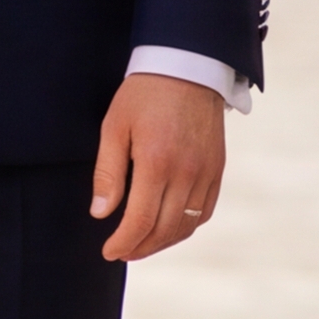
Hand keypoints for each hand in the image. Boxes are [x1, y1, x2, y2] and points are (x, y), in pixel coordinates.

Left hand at [89, 72, 224, 263]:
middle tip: (121, 252)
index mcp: (157, 162)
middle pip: (165, 230)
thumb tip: (100, 214)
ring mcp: (206, 172)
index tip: (108, 252)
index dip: (123, 242)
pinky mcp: (217, 168)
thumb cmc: (144, 94)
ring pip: (186, 225)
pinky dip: (186, 226)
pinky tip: (169, 227)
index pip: (141, 221)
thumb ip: (108, 173)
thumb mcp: (114, 126)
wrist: (188, 66)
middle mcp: (187, 172)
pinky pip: (204, 210)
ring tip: (141, 244)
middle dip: (140, 248)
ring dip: (163, 242)